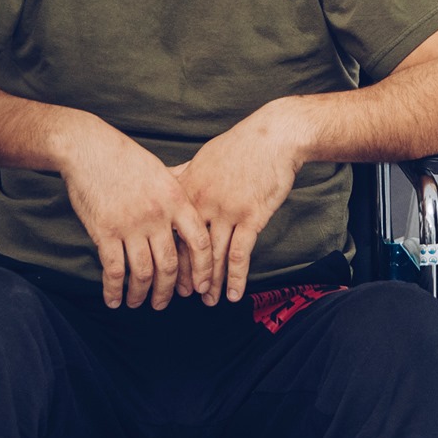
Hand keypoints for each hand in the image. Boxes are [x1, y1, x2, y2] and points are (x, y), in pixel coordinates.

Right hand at [56, 116, 212, 309]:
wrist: (88, 148)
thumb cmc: (125, 159)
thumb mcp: (161, 171)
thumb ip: (178, 192)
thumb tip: (195, 203)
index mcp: (175, 199)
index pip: (199, 242)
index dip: (202, 269)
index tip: (200, 286)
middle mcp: (157, 214)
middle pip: (169, 264)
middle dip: (168, 290)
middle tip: (163, 303)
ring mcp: (131, 224)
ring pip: (142, 272)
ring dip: (140, 294)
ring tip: (137, 303)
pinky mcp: (105, 231)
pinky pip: (114, 270)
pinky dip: (114, 290)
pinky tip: (113, 299)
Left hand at [173, 99, 307, 304]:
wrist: (274, 136)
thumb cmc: (240, 146)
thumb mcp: (203, 157)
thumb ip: (183, 175)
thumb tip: (163, 180)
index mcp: (188, 188)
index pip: (171, 230)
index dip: (168, 255)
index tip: (165, 273)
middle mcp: (203, 201)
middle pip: (188, 248)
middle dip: (186, 275)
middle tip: (184, 296)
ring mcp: (227, 210)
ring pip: (213, 255)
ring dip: (210, 282)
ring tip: (208, 301)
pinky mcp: (251, 216)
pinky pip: (240, 254)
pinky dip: (236, 278)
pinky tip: (234, 295)